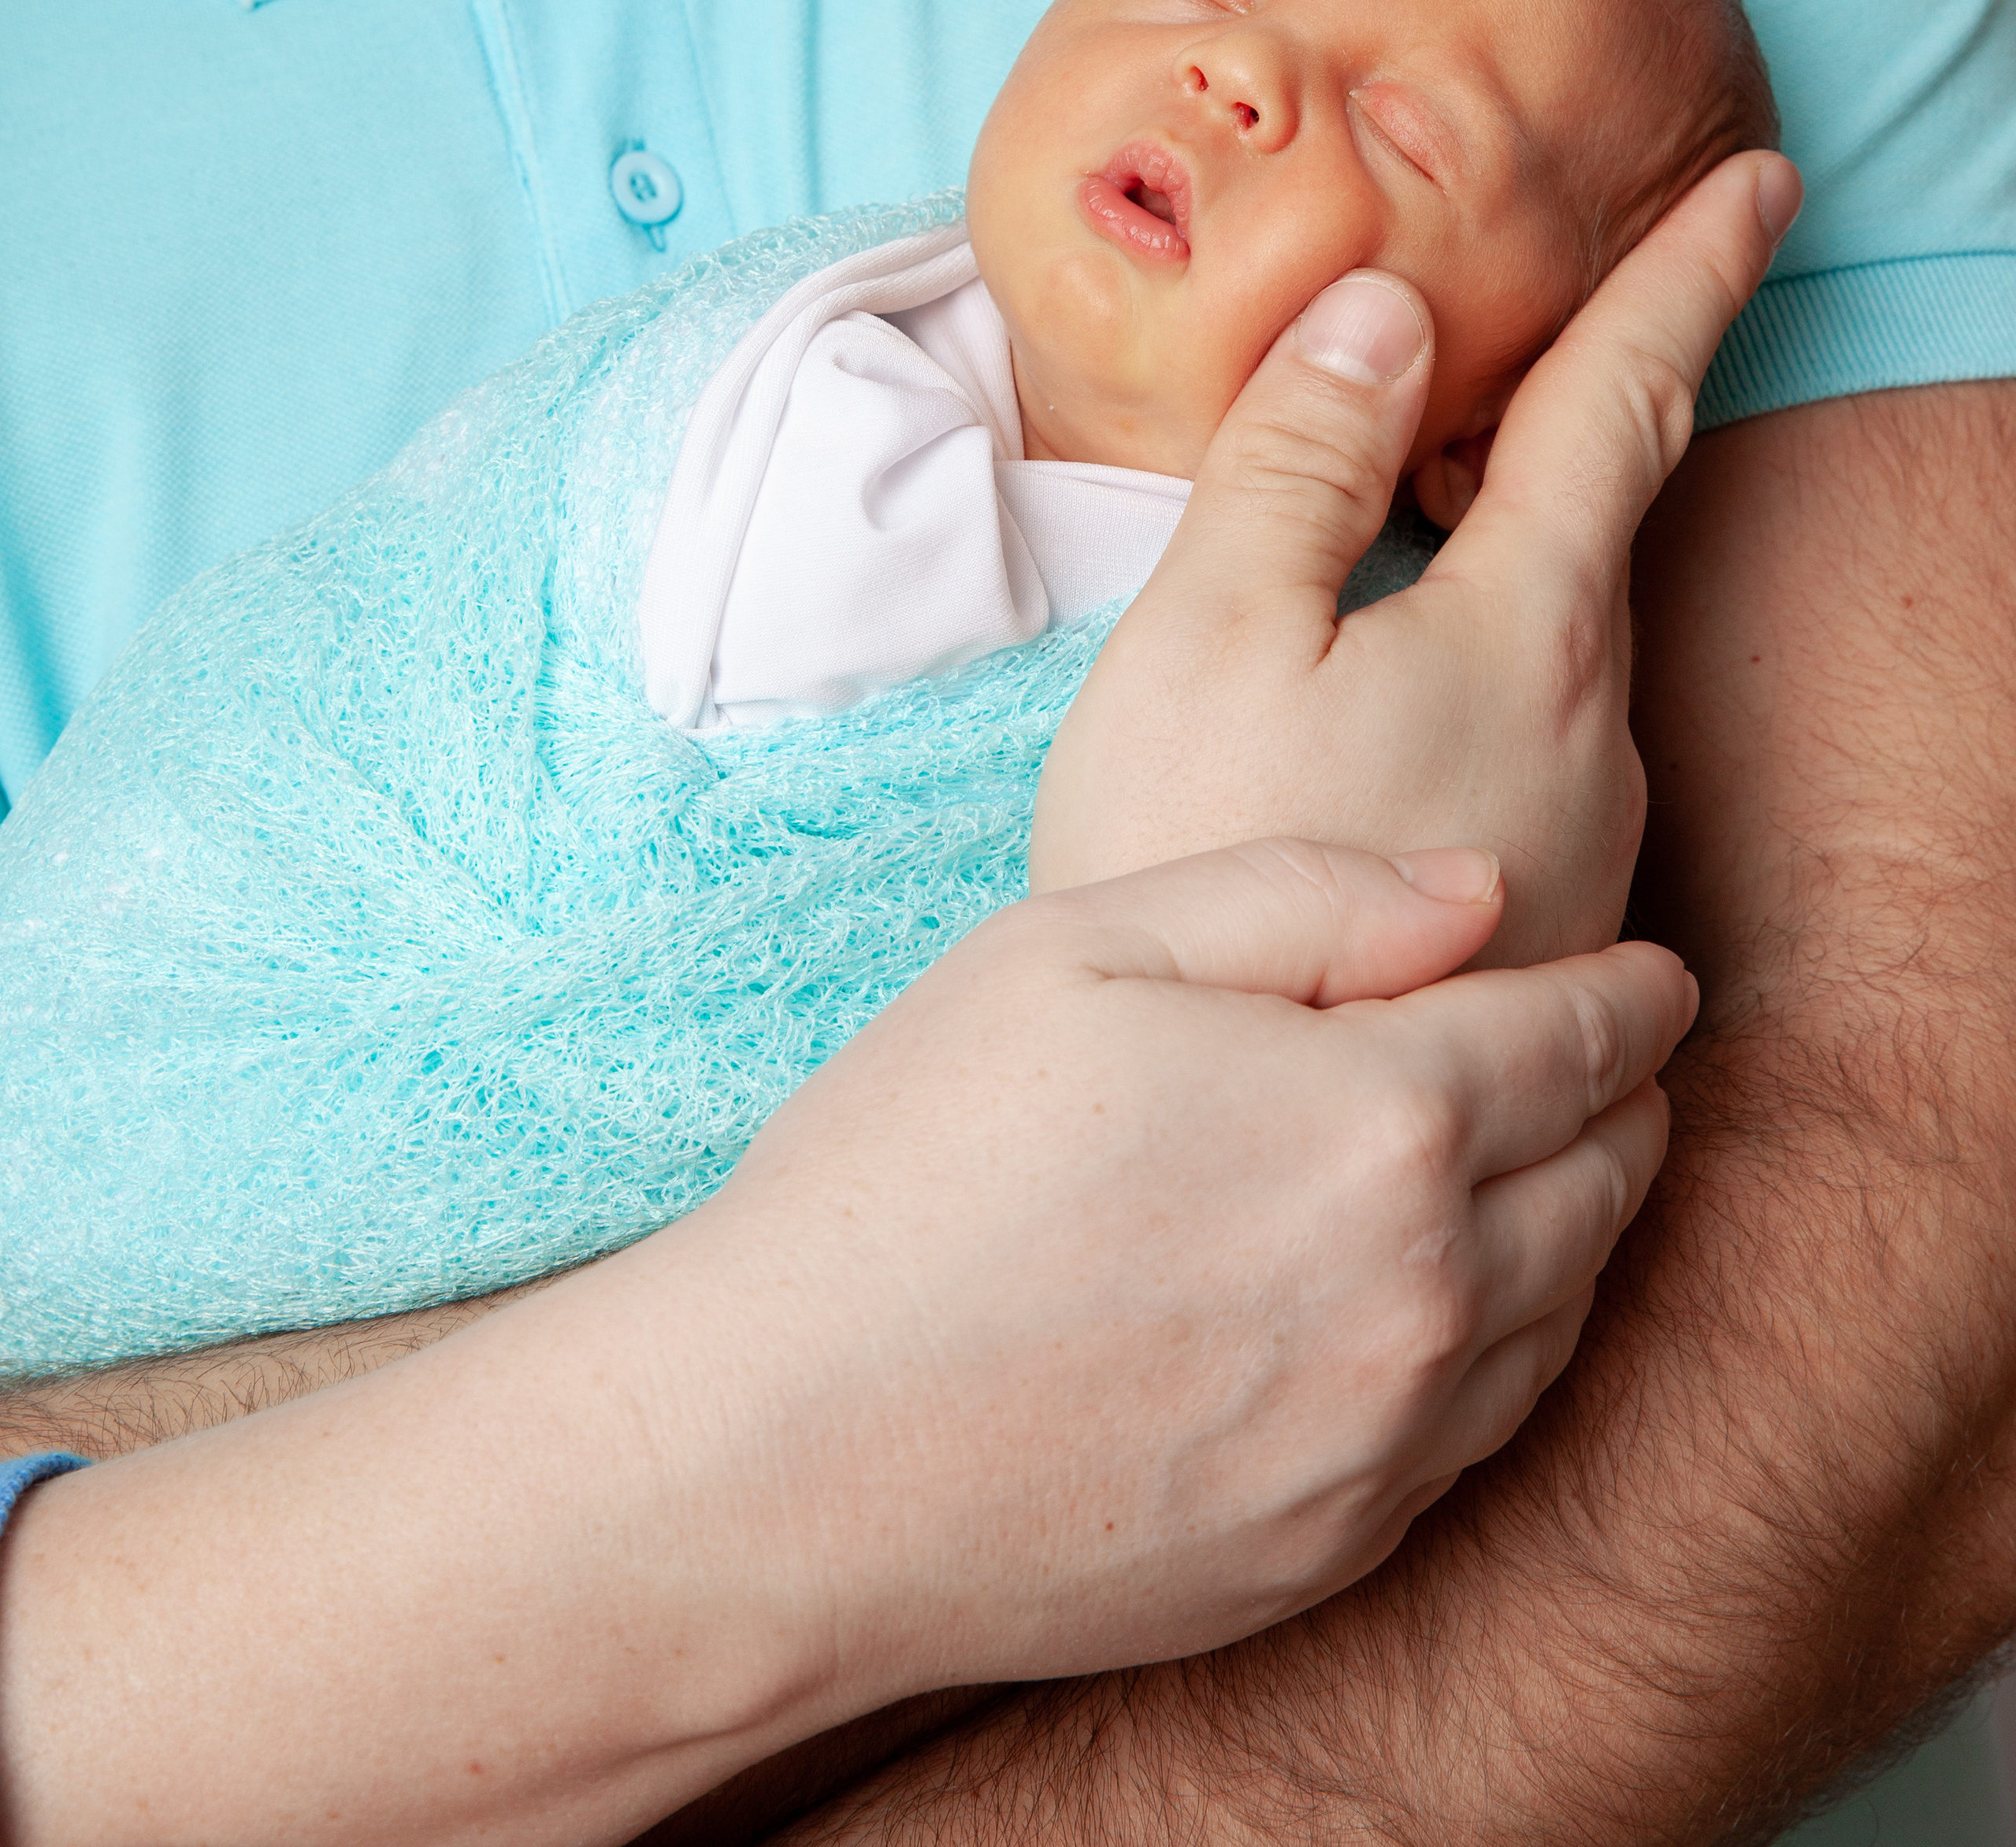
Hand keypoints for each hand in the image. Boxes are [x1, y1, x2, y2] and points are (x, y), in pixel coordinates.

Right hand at [0, 840, 1692, 1846]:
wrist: (786, 1461)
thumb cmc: (908, 1171)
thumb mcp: (1077, 951)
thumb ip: (1305, 899)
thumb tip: (1484, 890)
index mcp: (1379, 1118)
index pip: (1585, 1039)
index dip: (1632, 991)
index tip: (1651, 972)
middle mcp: (1424, 1290)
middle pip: (1611, 1172)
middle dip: (1624, 1095)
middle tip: (1606, 1051)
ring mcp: (1387, 1438)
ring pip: (1570, 1306)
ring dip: (1584, 1219)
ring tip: (1547, 1162)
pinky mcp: (1334, 1546)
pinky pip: (1490, 1427)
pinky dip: (1511, 1342)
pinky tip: (1455, 1302)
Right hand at [1030, 150, 1801, 964]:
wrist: (1198, 1155)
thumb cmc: (1177, 868)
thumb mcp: (1203, 636)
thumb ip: (1297, 460)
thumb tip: (1386, 302)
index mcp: (1524, 638)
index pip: (1623, 408)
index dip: (1688, 277)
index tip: (1759, 182)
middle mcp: (1597, 753)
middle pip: (1615, 551)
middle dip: (1621, 433)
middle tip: (1634, 313)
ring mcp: (1585, 874)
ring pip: (1584, 689)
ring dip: (1548, 607)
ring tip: (1455, 573)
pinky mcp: (1546, 950)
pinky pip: (1550, 785)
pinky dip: (1510, 720)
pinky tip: (1423, 784)